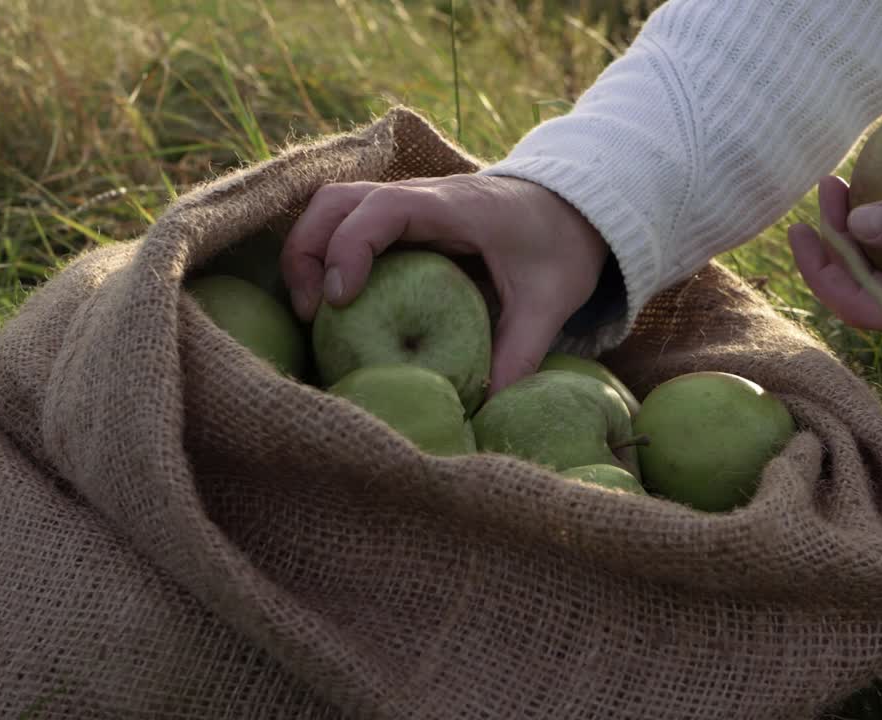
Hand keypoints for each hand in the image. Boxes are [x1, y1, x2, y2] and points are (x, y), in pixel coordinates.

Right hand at [281, 174, 609, 393]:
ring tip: (312, 310)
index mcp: (456, 206)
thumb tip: (488, 409)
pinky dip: (328, 252)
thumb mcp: (551, 302)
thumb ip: (521, 353)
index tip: (340, 299)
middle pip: (337, 200)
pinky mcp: (403, 216)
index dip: (350, 247)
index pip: (383, 208)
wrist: (574, 207)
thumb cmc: (560, 247)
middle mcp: (421, 194)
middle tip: (310, 314)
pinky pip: (349, 221)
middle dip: (308, 251)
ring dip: (309, 250)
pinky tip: (334, 302)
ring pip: (333, 206)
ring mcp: (407, 201)